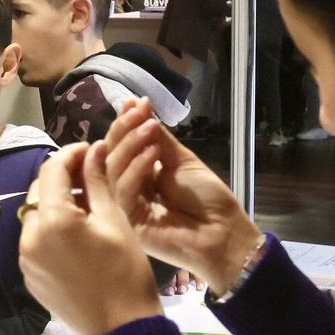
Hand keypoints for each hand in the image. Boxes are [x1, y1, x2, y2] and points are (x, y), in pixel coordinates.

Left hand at [18, 142, 162, 334]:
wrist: (121, 329)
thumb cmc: (126, 271)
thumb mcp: (115, 220)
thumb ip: (97, 181)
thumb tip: (94, 148)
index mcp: (51, 220)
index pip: (52, 169)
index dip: (72, 153)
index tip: (91, 150)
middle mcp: (28, 237)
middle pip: (40, 192)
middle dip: (62, 178)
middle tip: (91, 176)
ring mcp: (26, 260)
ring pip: (36, 217)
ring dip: (56, 205)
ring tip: (87, 206)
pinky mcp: (30, 277)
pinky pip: (36, 242)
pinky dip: (52, 231)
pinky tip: (77, 235)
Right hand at [100, 100, 261, 293]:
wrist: (224, 232)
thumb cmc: (207, 199)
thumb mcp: (182, 161)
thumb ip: (159, 139)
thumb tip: (141, 106)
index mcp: (140, 175)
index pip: (121, 147)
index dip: (124, 125)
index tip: (134, 102)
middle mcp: (128, 189)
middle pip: (110, 157)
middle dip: (122, 131)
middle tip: (136, 112)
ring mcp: (126, 206)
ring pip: (112, 171)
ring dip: (130, 145)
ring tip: (150, 129)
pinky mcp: (129, 222)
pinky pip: (124, 191)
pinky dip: (135, 169)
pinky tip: (152, 155)